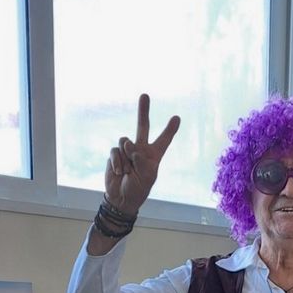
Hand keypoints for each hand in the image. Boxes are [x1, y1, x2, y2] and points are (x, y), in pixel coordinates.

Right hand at [105, 93, 179, 216]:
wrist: (121, 198)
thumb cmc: (138, 189)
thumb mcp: (147, 177)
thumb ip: (141, 159)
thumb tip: (129, 145)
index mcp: (153, 156)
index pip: (163, 141)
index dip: (169, 130)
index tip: (177, 118)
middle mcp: (141, 150)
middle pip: (142, 126)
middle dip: (143, 111)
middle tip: (144, 95)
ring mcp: (127, 151)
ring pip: (125, 142)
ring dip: (126, 158)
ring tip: (128, 171)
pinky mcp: (115, 154)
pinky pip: (116, 151)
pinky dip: (118, 162)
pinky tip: (119, 172)